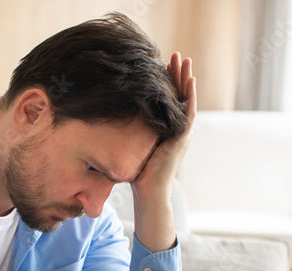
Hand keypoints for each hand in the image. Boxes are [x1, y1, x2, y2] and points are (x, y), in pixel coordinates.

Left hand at [131, 52, 196, 252]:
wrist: (147, 193)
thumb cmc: (136, 174)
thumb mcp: (128, 146)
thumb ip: (123, 133)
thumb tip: (100, 118)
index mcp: (163, 129)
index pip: (166, 100)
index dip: (165, 82)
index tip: (160, 63)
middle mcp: (174, 129)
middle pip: (177, 95)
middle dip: (176, 75)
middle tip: (174, 55)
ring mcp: (180, 133)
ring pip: (186, 100)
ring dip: (185, 79)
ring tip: (184, 60)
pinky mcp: (182, 139)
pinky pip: (188, 113)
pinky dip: (190, 97)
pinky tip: (190, 81)